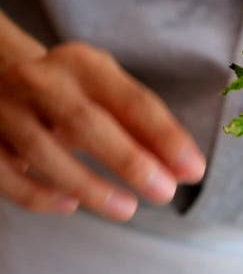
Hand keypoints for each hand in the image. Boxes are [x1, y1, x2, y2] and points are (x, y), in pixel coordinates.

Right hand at [0, 42, 205, 220]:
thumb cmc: (70, 93)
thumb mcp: (106, 95)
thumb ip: (144, 129)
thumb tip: (186, 170)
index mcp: (83, 64)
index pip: (131, 100)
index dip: (165, 136)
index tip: (193, 169)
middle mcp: (40, 80)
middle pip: (85, 122)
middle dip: (129, 161)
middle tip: (165, 193)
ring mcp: (4, 110)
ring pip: (42, 151)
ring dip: (89, 185)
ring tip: (126, 209)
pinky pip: (6, 174)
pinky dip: (37, 194)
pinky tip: (69, 206)